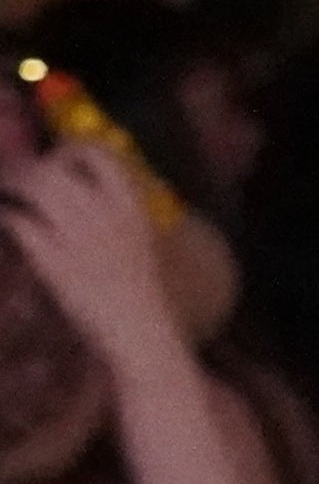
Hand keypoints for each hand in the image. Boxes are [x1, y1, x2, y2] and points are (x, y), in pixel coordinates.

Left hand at [0, 141, 191, 383]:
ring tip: (5, 192)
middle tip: (14, 177)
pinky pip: (19, 222)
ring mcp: (79, 235)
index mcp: (131, 208)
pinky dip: (8, 217)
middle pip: (55, 167)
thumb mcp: (138, 242)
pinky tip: (6, 221)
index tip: (53, 160)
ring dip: (11, 183)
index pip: (99, 155)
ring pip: (33, 186)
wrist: (140, 332)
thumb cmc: (140, 292)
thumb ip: (113, 213)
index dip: (69, 151)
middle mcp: (105, 214)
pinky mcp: (54, 259)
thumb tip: (79, 191)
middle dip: (27, 168)